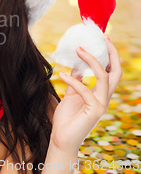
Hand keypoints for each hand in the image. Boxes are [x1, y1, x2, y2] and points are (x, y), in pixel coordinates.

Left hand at [50, 35, 121, 151]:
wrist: (61, 138)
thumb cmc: (66, 118)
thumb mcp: (71, 94)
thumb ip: (77, 81)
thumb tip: (76, 65)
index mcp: (100, 93)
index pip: (111, 71)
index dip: (109, 54)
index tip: (102, 38)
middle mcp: (104, 98)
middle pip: (116, 72)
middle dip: (111, 54)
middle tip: (101, 38)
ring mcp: (101, 105)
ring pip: (105, 78)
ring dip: (92, 62)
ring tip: (78, 49)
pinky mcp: (94, 112)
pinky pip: (86, 92)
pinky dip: (73, 81)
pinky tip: (61, 74)